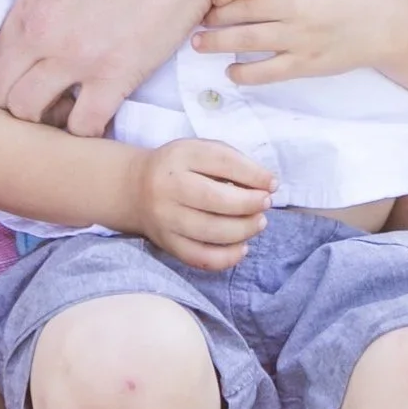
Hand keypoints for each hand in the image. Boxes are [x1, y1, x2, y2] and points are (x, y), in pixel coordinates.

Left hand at [0, 0, 225, 137]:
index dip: (18, 71)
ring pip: (30, 114)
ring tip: (74, 109)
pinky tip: (102, 113)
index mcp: (30, 3)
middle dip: (21, 100)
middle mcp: (42, 34)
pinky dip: (89, 128)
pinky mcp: (115, 75)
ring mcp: (75, 58)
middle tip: (52, 99)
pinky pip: (84, 126)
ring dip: (50, 117)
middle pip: (1, 92)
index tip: (40, 74)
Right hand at [127, 138, 273, 270]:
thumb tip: (267, 183)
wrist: (135, 188)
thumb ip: (232, 161)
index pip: (221, 161)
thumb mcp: (199, 150)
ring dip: (244, 230)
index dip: (253, 174)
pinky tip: (242, 247)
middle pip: (216, 200)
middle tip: (266, 203)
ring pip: (212, 231)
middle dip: (249, 204)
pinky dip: (228, 257)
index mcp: (180, 156)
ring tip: (258, 223)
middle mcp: (168, 187)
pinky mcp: (167, 244)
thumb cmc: (179, 167)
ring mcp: (166, 218)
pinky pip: (201, 258)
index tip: (272, 183)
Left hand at [197, 0, 399, 84]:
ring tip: (199, 44)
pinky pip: (265, 71)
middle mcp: (297, 3)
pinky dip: (242, 72)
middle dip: (213, 17)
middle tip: (200, 21)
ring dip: (215, 42)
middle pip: (240, 9)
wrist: (386, 24)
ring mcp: (301, 36)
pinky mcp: (307, 63)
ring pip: (245, 39)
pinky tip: (230, 71)